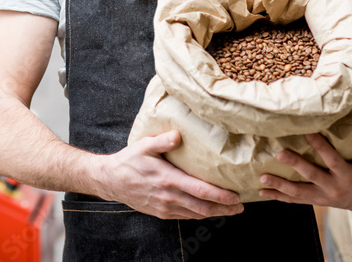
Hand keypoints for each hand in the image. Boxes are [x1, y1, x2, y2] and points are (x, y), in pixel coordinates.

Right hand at [96, 130, 243, 219]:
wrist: (111, 180)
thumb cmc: (129, 161)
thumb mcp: (143, 145)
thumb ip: (162, 141)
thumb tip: (178, 134)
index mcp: (168, 180)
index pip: (201, 191)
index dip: (221, 196)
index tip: (236, 196)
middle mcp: (169, 197)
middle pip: (203, 207)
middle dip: (225, 208)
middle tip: (240, 205)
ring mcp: (165, 208)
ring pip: (196, 215)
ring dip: (215, 214)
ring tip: (230, 209)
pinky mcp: (161, 213)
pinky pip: (185, 217)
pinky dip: (200, 215)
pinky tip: (208, 210)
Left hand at [258, 125, 351, 212]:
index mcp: (348, 176)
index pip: (332, 159)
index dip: (320, 146)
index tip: (307, 132)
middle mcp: (333, 188)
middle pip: (311, 176)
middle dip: (295, 164)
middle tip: (280, 153)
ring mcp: (323, 197)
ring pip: (298, 193)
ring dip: (280, 185)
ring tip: (263, 177)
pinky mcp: (315, 201)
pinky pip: (294, 201)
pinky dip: (278, 197)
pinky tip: (262, 192)